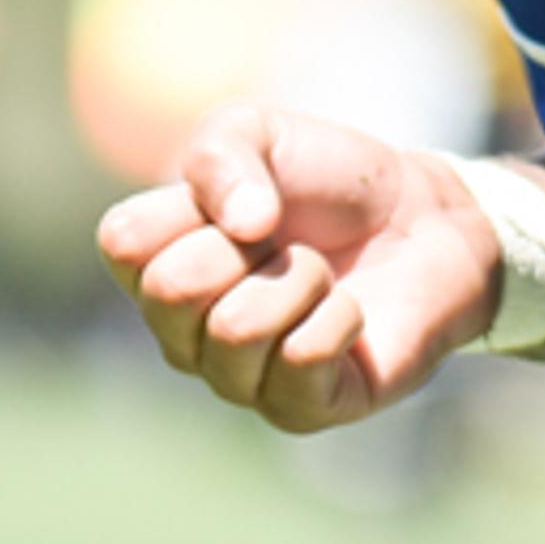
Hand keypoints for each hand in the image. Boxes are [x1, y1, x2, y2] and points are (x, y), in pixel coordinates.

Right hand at [95, 104, 506, 434]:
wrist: (421, 219)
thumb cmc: (325, 181)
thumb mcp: (260, 132)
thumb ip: (219, 154)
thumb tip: (242, 227)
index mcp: (154, 268)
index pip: (123, 242)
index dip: (192, 203)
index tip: (241, 196)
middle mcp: (182, 336)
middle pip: (171, 290)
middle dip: (247, 243)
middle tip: (286, 238)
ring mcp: (236, 380)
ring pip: (236, 331)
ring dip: (299, 278)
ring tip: (320, 274)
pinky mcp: (300, 411)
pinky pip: (302, 361)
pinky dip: (340, 316)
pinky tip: (349, 311)